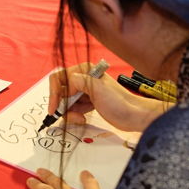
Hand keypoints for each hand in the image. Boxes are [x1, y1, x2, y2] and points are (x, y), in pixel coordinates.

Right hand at [48, 63, 170, 131]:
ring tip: (81, 118)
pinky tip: (83, 118)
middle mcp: (82, 78)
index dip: (54, 94)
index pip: (59, 78)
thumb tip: (65, 87)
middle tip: (70, 116)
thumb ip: (77, 81)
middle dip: (62, 105)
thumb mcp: (97, 88)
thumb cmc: (119, 101)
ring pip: (65, 102)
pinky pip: (72, 109)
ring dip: (69, 113)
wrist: (133, 115)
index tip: (55, 108)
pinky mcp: (86, 103)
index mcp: (84, 70)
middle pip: (60, 91)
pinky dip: (74, 115)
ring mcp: (84, 92)